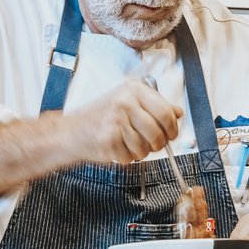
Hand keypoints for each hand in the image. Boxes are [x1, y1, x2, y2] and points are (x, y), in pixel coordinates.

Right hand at [66, 79, 182, 163]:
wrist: (70, 132)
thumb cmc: (102, 117)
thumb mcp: (130, 103)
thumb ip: (156, 106)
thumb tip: (178, 113)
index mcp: (134, 90)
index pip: (166, 112)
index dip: (172, 128)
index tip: (171, 134)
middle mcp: (124, 102)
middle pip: (157, 132)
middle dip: (158, 144)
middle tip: (151, 144)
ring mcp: (115, 120)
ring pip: (145, 148)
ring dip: (140, 152)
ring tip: (128, 144)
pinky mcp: (108, 139)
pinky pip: (130, 157)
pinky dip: (126, 158)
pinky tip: (117, 148)